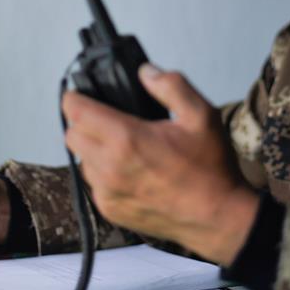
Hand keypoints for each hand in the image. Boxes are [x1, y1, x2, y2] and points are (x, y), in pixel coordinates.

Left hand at [62, 63, 258, 264]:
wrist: (218, 217)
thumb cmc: (210, 168)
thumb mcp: (201, 115)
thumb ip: (170, 85)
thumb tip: (145, 72)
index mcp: (127, 139)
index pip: (75, 112)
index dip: (75, 98)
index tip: (82, 94)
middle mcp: (110, 168)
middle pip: (71, 135)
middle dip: (83, 122)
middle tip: (107, 119)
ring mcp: (107, 193)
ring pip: (81, 161)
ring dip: (92, 150)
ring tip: (122, 147)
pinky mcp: (110, 211)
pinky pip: (93, 184)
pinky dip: (103, 174)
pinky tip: (129, 170)